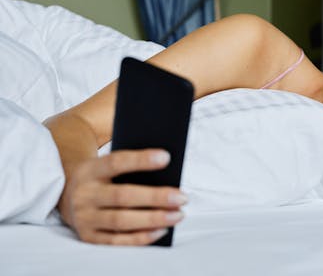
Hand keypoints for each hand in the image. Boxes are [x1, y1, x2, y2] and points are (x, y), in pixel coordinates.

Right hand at [58, 149, 187, 245]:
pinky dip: (142, 237)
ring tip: (178, 215)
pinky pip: (117, 241)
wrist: (64, 195)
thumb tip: (166, 169)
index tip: (167, 157)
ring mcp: (84, 218)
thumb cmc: (101, 177)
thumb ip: (131, 166)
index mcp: (90, 170)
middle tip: (182, 197)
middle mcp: (84, 194)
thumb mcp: (107, 165)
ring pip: (121, 221)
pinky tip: (162, 230)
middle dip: (156, 197)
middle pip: (122, 195)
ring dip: (153, 219)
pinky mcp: (88, 237)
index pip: (117, 162)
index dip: (141, 160)